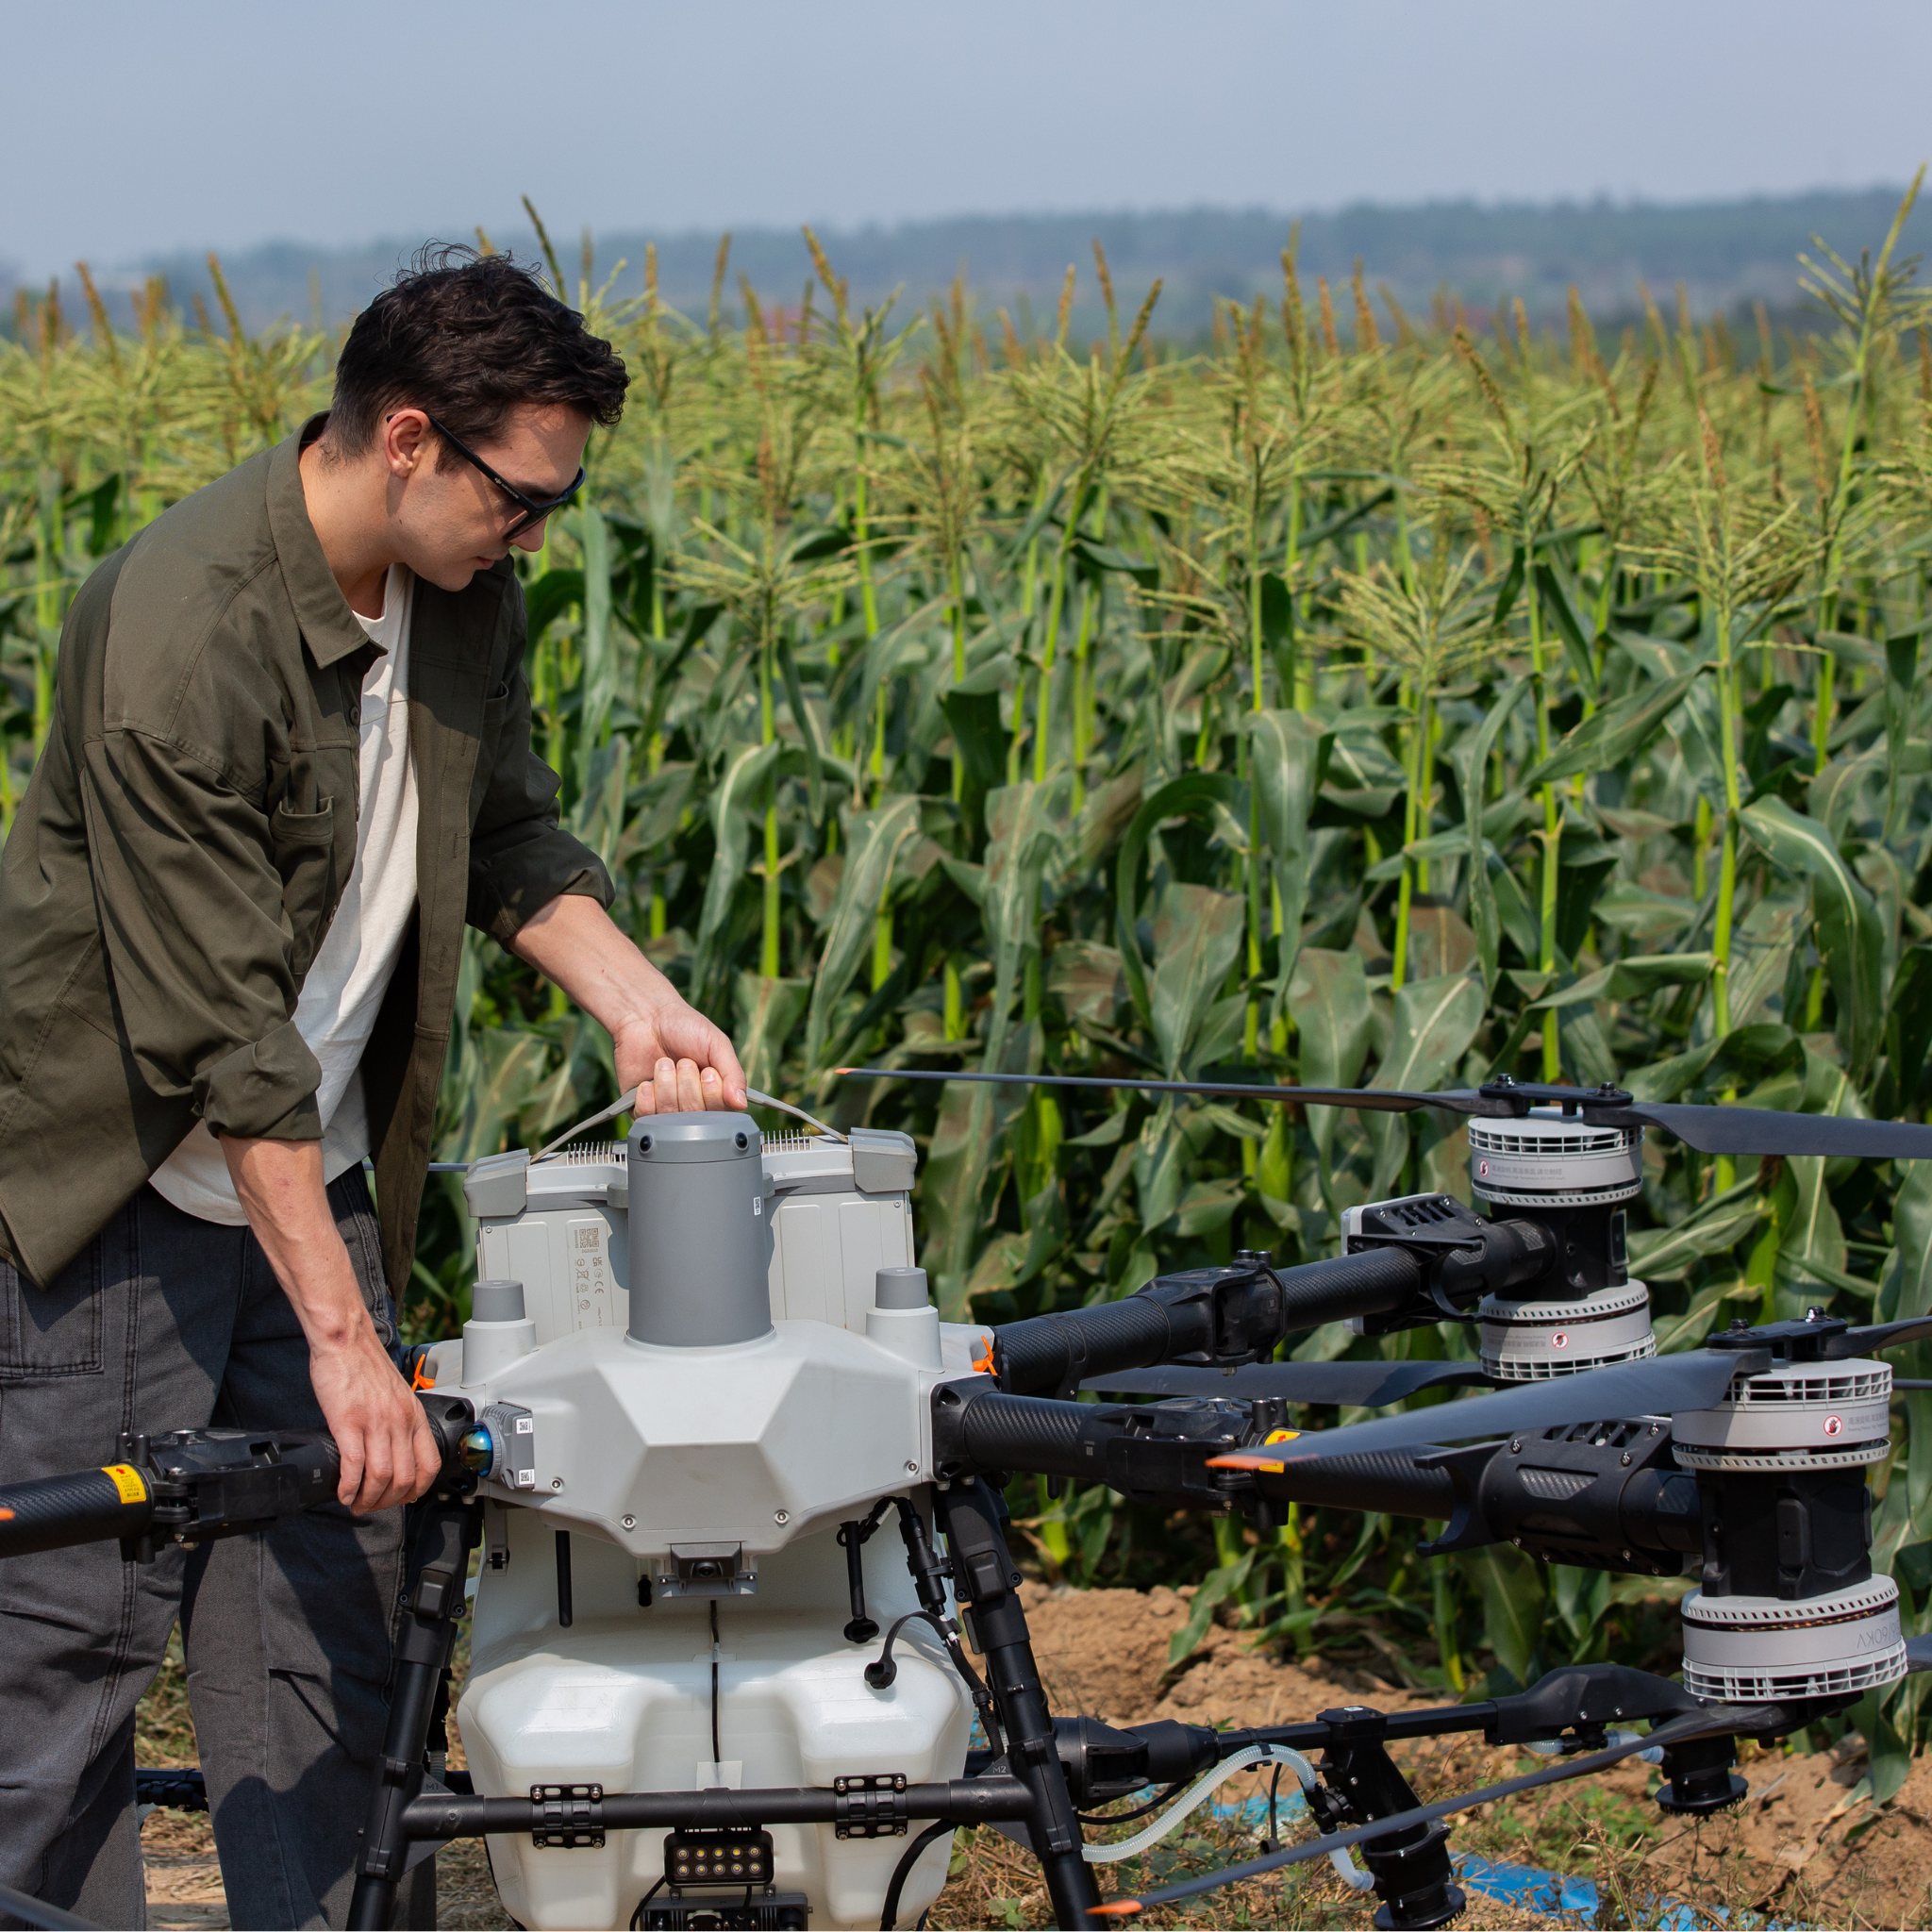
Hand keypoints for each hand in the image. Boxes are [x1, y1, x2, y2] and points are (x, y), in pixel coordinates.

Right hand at [309, 1328, 443, 1512]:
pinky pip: (354, 1467)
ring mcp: (375, 1423)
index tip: (404, 1498)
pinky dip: (348, 1487)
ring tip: (355, 1503)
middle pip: (405, 1477)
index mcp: (413, 1415)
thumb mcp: (395, 1394)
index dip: (418, 1489)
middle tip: (372, 1506)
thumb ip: (397, 1420)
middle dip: (389, 1502)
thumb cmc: (365, 1365)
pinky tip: (342, 1493)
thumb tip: (392, 1449)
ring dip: (368, 1499)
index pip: (430, 1464)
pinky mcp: (348, 1423)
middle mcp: (400, 1421)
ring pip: (381, 1478)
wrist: (346, 1341)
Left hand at [614, 997, 748, 1114]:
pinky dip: (648, 1098)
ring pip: (670, 1117)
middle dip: (689, 1086)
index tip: (708, 1072)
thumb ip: (733, 1073)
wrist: (647, 1016)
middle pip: (694, 1117)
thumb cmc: (684, 1027)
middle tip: (684, 1062)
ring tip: (664, 1064)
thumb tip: (741, 1103)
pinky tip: (648, 1081)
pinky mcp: (642, 1107)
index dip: (713, 1094)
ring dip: (667, 1085)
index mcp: (715, 1091)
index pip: (720, 1113)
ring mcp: (665, 1107)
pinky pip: (647, 1117)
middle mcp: (692, 1103)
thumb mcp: (717, 1044)